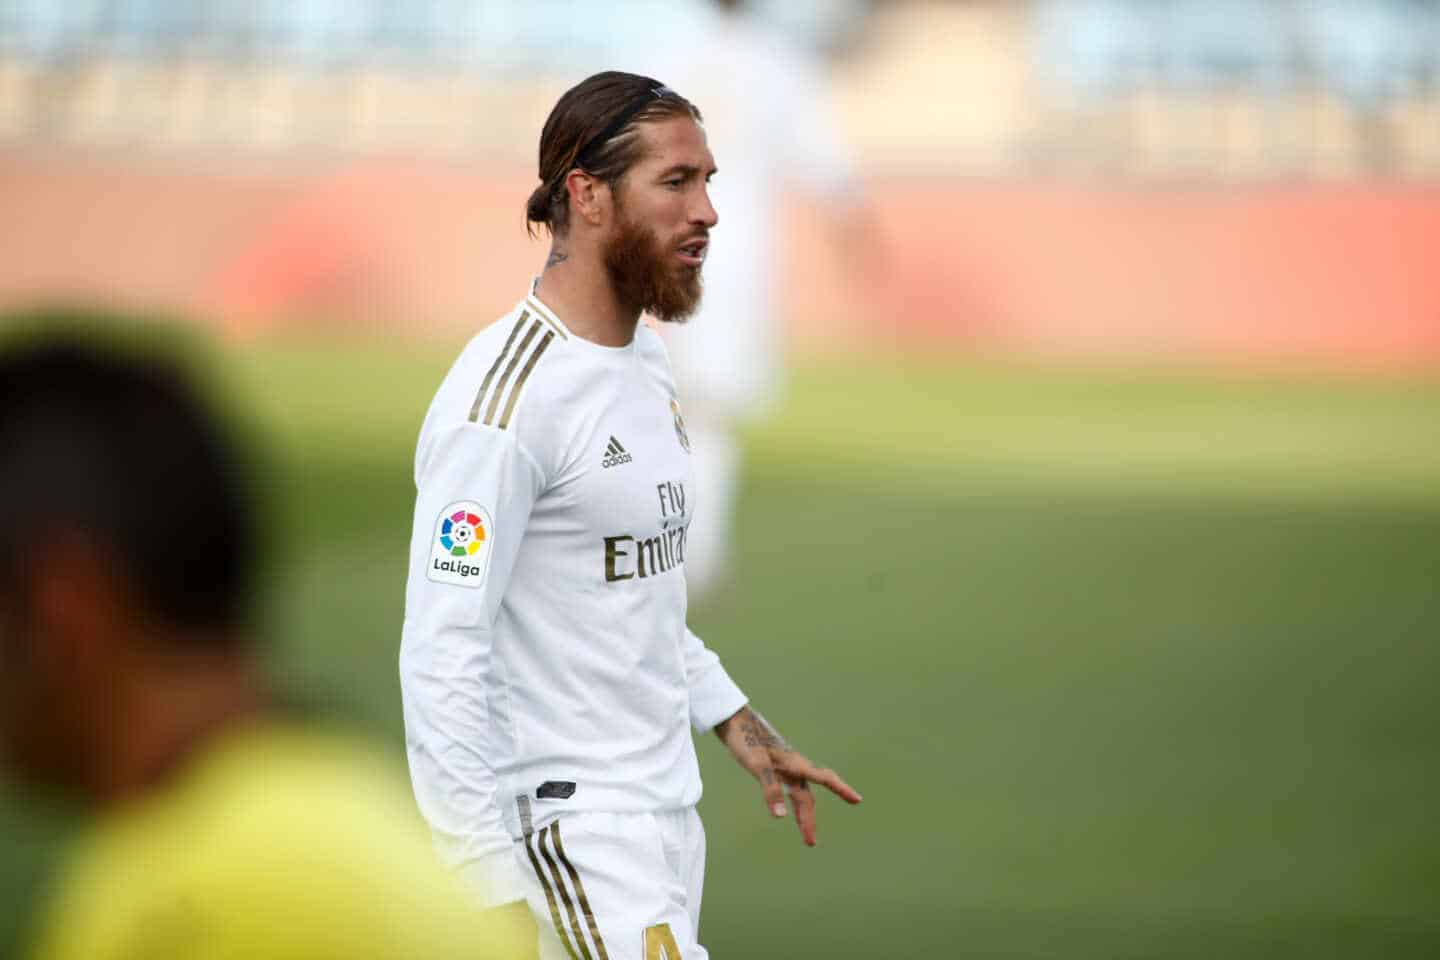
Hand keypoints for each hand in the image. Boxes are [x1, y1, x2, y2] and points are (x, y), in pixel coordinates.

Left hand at [714, 705, 861, 845]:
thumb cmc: (746, 739)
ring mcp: (784, 766)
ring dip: (802, 814)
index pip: (824, 778)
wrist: (733, 720)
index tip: (858, 800)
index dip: (841, 789)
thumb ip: (770, 789)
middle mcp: (793, 766)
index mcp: (795, 763)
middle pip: (807, 796)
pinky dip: (790, 802)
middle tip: (810, 843)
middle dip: (810, 819)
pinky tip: (785, 809)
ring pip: (798, 794)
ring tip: (805, 835)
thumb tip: (781, 816)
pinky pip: (788, 789)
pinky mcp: (773, 766)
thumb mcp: (757, 765)